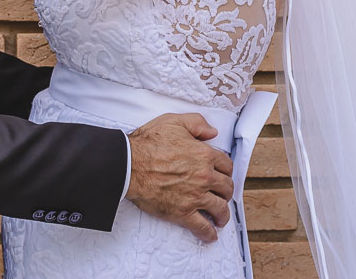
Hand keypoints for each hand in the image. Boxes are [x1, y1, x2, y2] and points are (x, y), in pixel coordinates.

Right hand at [126, 113, 233, 242]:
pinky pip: (202, 227)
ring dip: (222, 214)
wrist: (128, 164)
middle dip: (226, 191)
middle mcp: (204, 176)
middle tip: (222, 194)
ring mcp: (195, 196)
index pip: (226, 165)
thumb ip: (197, 123)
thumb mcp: (173, 121)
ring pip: (220, 208)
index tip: (222, 174)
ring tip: (220, 217)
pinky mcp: (183, 212)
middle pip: (226, 187)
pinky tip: (210, 235)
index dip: (226, 170)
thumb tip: (212, 132)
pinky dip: (209, 233)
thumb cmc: (147, 143)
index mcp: (204, 155)